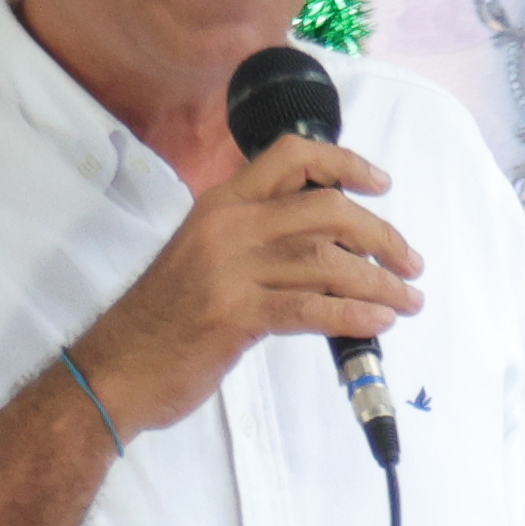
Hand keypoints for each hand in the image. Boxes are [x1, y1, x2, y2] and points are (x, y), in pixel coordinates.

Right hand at [71, 134, 424, 438]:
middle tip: (410, 263)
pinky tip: (378, 324)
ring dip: (379, 282)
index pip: (290, 157)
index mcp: (220, 203)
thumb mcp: (204, 256)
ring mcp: (229, 269)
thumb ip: (256, 240)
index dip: (344, 163)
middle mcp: (227, 226)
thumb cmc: (164, 319)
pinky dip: (353, 315)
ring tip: (408, 301)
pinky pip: (311, 308)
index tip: (380, 184)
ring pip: (326, 261)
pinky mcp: (234, 315)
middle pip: (325, 209)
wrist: (114, 368)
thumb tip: (329, 248)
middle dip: (381, 235)